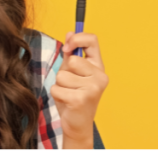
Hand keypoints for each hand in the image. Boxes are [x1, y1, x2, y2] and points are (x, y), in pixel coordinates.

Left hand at [51, 32, 108, 148]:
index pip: (92, 41)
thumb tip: (69, 33)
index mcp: (99, 67)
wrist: (77, 124)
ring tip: (68, 94)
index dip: (77, 39)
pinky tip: (66, 102)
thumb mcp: (72, 73)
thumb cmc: (73, 96)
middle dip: (64, 71)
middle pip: (72, 59)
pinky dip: (56, 94)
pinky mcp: (81, 99)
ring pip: (62, 75)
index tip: (66, 48)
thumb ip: (70, 54)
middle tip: (70, 85)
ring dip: (60, 85)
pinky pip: (57, 88)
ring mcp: (92, 88)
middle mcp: (100, 76)